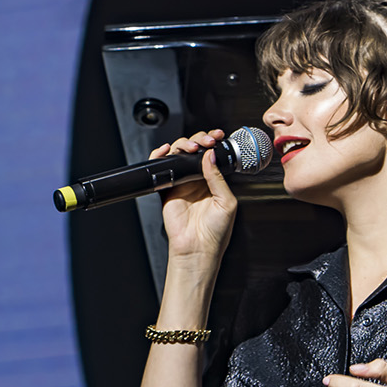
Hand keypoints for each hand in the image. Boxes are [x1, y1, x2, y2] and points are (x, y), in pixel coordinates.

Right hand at [153, 130, 237, 269]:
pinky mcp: (167, 190)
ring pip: (179, 155)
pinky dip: (160, 156)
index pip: (212, 154)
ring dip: (184, 144)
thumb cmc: (215, 232)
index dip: (214, 142)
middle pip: (195, 150)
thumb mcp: (226, 201)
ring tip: (192, 148)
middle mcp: (198, 180)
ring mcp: (182, 184)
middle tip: (206, 142)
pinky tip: (166, 150)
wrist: (198, 249)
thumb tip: (209, 156)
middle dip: (200, 139)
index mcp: (215, 181)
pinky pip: (161, 169)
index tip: (218, 136)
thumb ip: (218, 177)